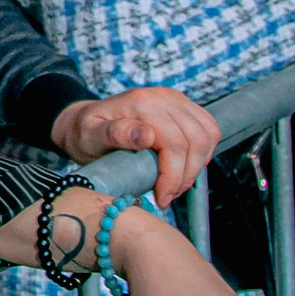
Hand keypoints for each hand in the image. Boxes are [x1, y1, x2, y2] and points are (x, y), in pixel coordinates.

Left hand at [52, 88, 220, 207]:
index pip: (175, 144)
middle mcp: (164, 97)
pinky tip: (185, 167)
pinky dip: (203, 152)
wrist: (86, 121)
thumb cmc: (86, 133)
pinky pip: (209, 129)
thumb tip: (147, 135)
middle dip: (186, 176)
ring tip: (175, 185)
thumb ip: (116, 134)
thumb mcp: (91, 136)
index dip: (173, 177)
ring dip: (197, 166)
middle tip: (167, 196)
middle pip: (196, 141)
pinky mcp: (184, 106)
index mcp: (143, 103)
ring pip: (208, 136)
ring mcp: (176, 99)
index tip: (161, 199)